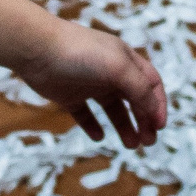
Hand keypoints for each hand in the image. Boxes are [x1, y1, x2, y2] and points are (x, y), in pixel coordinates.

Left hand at [14, 19, 167, 147]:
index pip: (150, 82)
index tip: (159, 126)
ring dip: (124, 126)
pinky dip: (92, 126)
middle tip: (147, 142)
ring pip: (112, 109)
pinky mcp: (68, 95)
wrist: (37, 49)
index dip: (158, 104)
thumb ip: (140, 89)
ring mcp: (89, 83)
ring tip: (130, 145)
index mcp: (125, 59)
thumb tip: (155, 112)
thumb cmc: (81, 53)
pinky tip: (98, 136)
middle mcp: (109, 71)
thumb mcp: (118, 68)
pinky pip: (84, 114)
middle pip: (134, 98)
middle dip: (144, 120)